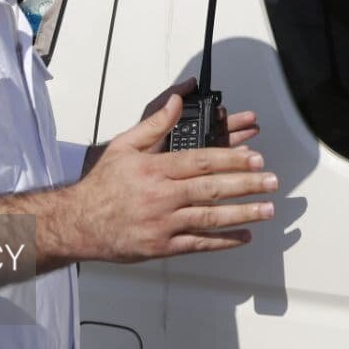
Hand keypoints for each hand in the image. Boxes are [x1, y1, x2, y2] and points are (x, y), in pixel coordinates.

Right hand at [70, 91, 276, 260]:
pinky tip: (243, 235)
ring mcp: (163, 224)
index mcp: (155, 170)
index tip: (254, 157)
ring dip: (243, 213)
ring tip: (267, 209)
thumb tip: (177, 101)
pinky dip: (224, 241)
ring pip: (210, 218)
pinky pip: (199, 244)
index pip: (201, 161)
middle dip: (246, 184)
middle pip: (212, 189)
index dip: (232, 159)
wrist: (77, 224)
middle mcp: (161, 197)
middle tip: (271, 181)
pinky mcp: (162, 246)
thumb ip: (155, 125)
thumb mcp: (123, 146)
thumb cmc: (101, 186)